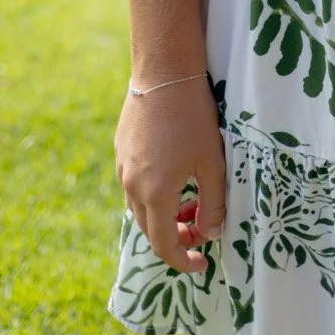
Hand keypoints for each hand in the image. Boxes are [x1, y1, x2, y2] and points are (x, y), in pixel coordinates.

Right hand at [114, 78, 226, 273]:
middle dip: (176, 237)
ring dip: (164, 215)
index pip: (164, 245)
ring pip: (141, 207)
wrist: (164, 71)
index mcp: (155, 194)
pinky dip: (154, 194)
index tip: (202, 264)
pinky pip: (134, 184)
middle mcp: (132, 186)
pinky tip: (175, 176)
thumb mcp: (212, 161)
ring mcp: (122, 168)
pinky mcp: (121, 150)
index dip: (183, 260)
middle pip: (150, 229)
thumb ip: (213, 202)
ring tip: (192, 203)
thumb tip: (212, 233)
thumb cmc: (193, 116)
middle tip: (202, 230)